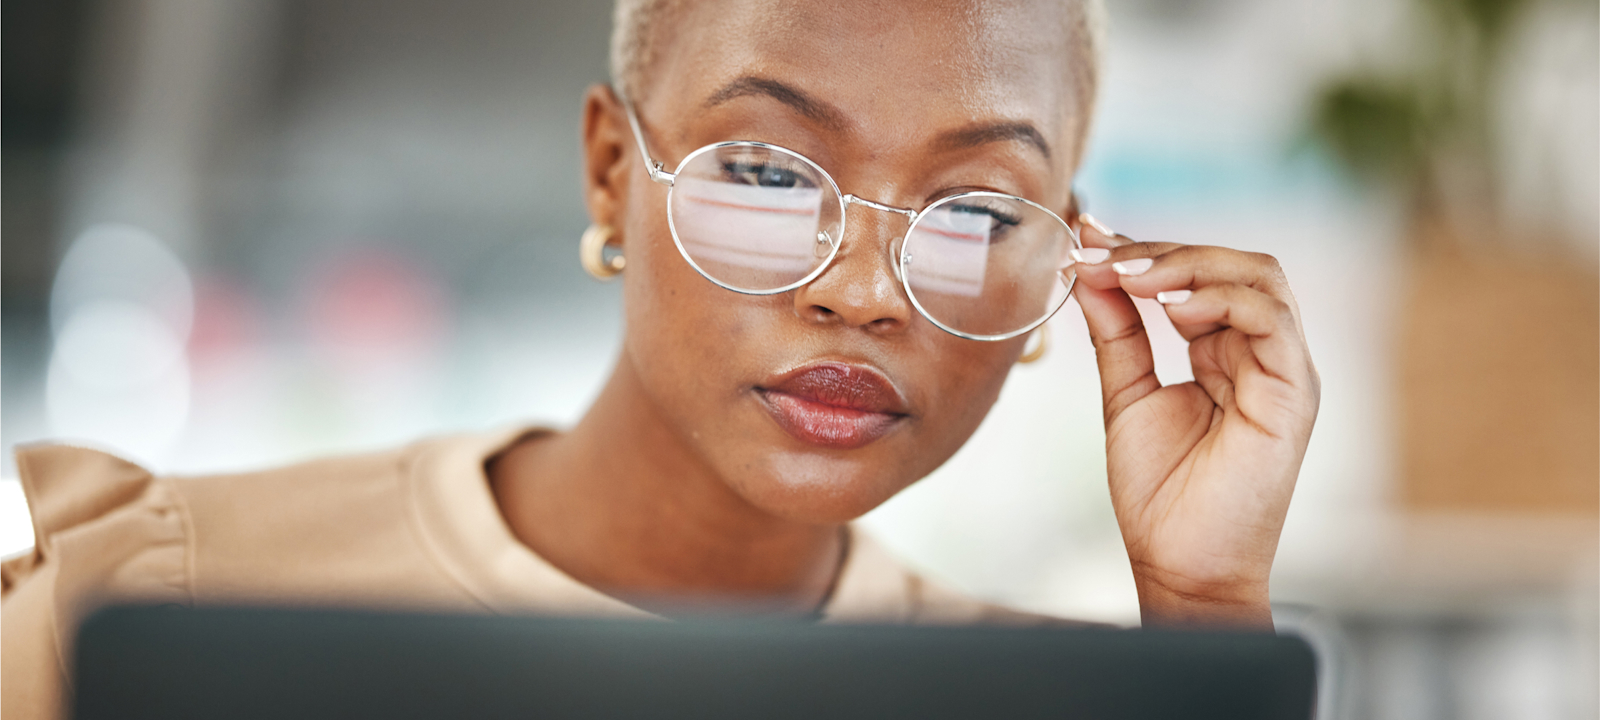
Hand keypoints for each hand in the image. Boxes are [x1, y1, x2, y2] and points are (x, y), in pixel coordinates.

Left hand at [1069, 216, 1319, 629]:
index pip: (1201, 276)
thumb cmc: (1161, 493)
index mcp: (1229, 353)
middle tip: (1104, 255)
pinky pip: (1271, 317)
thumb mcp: (1127, 393)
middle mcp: (1264, 354)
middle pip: (1235, 264)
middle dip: (1164, 251)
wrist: (1180, 564)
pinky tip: (1170, 308)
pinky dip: (1219, 298)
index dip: (1148, 251)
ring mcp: (1283, 370)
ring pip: (1259, 276)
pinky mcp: (1292, 391)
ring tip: (1130, 275)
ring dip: (1188, 265)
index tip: (1089, 240)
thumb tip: (1090, 269)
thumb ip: (1116, 332)